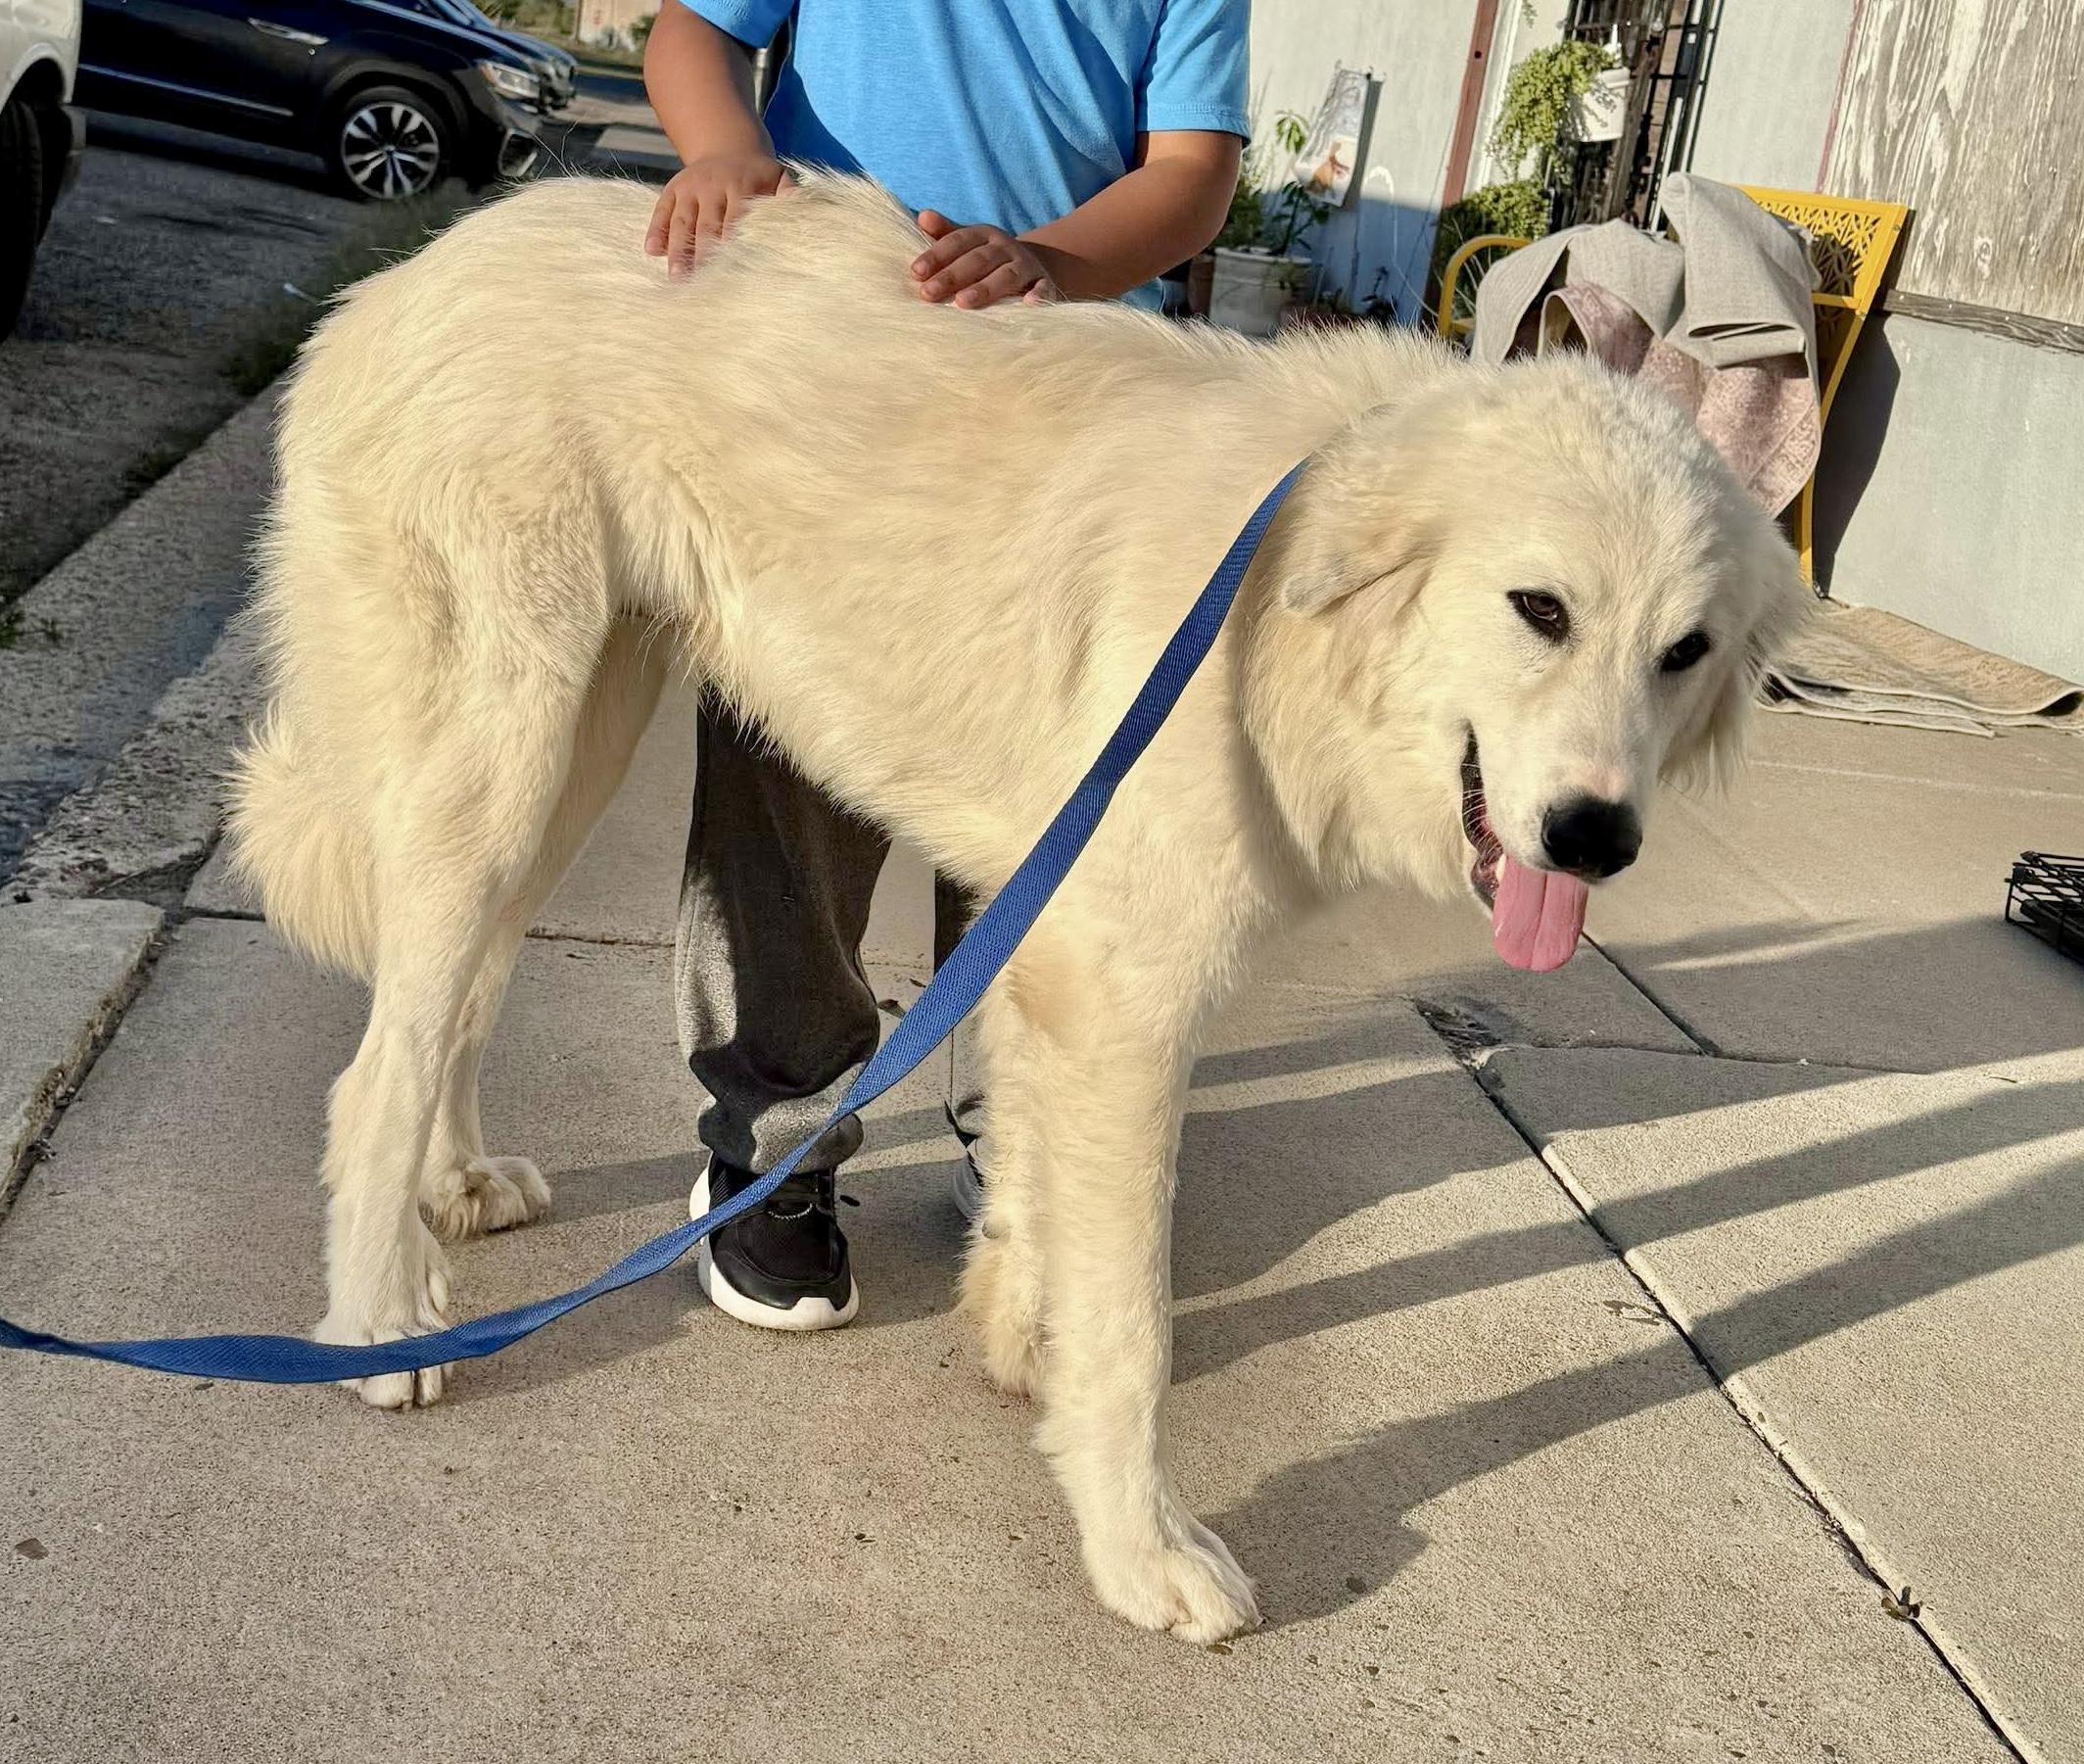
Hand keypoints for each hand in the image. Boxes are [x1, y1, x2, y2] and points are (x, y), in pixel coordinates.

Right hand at [645, 153, 791, 276]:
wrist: (727, 146)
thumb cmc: (759, 176)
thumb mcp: (778, 177)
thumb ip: (789, 194)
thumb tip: (803, 207)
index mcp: (740, 186)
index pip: (735, 221)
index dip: (731, 246)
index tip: (731, 273)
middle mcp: (711, 186)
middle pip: (706, 226)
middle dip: (701, 255)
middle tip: (698, 284)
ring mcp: (690, 188)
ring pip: (682, 221)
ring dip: (678, 250)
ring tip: (676, 277)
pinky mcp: (673, 190)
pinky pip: (661, 210)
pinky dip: (655, 229)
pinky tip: (651, 251)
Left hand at [911, 211, 1060, 307]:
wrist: (1033, 267)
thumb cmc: (988, 260)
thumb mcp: (968, 243)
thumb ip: (945, 233)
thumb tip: (922, 216)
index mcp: (984, 235)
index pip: (958, 241)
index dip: (937, 255)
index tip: (916, 272)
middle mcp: (1005, 247)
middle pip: (978, 260)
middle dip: (952, 276)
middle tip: (928, 293)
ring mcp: (1025, 265)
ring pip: (1006, 275)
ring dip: (985, 288)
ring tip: (962, 302)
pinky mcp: (1044, 283)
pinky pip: (1043, 289)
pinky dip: (1038, 296)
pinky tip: (1027, 305)